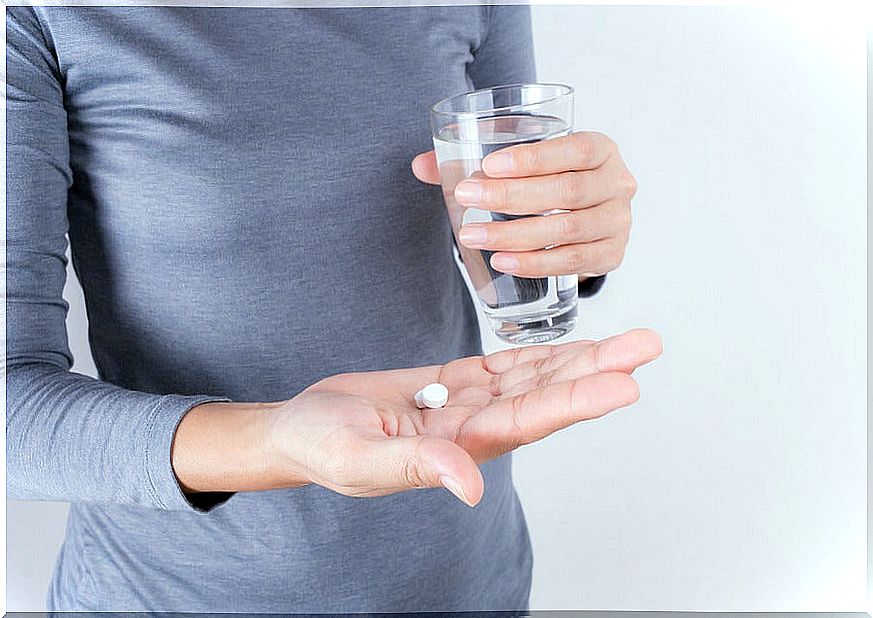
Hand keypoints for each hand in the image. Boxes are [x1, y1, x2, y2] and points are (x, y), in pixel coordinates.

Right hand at [265, 328, 660, 505]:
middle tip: (645, 347)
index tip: (623, 384)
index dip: (576, 400)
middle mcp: (475, 429)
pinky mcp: (451, 384)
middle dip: (596, 372)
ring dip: (579, 358)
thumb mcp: (358, 460)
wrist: (301, 429)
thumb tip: (469, 487)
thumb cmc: (320, 448)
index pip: (529, 420)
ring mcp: (466, 406)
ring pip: (532, 377)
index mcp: (459, 450)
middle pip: (546, 396)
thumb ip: (416, 469)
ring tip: (627, 341)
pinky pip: (503, 366)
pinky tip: (570, 344)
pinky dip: (538, 353)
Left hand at [412, 132, 636, 278]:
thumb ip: (470, 160)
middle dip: (511, 197)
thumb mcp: (521, 164)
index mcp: (601, 149)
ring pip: (567, 232)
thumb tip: (420, 165)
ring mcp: (619, 223)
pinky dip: (535, 264)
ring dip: (516, 235)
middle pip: (567, 192)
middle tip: (466, 199)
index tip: (488, 166)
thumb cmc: (547, 182)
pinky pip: (572, 263)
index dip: (533, 158)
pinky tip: (502, 261)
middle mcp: (618, 183)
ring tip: (473, 237)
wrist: (584, 215)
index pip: (573, 149)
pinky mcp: (611, 255)